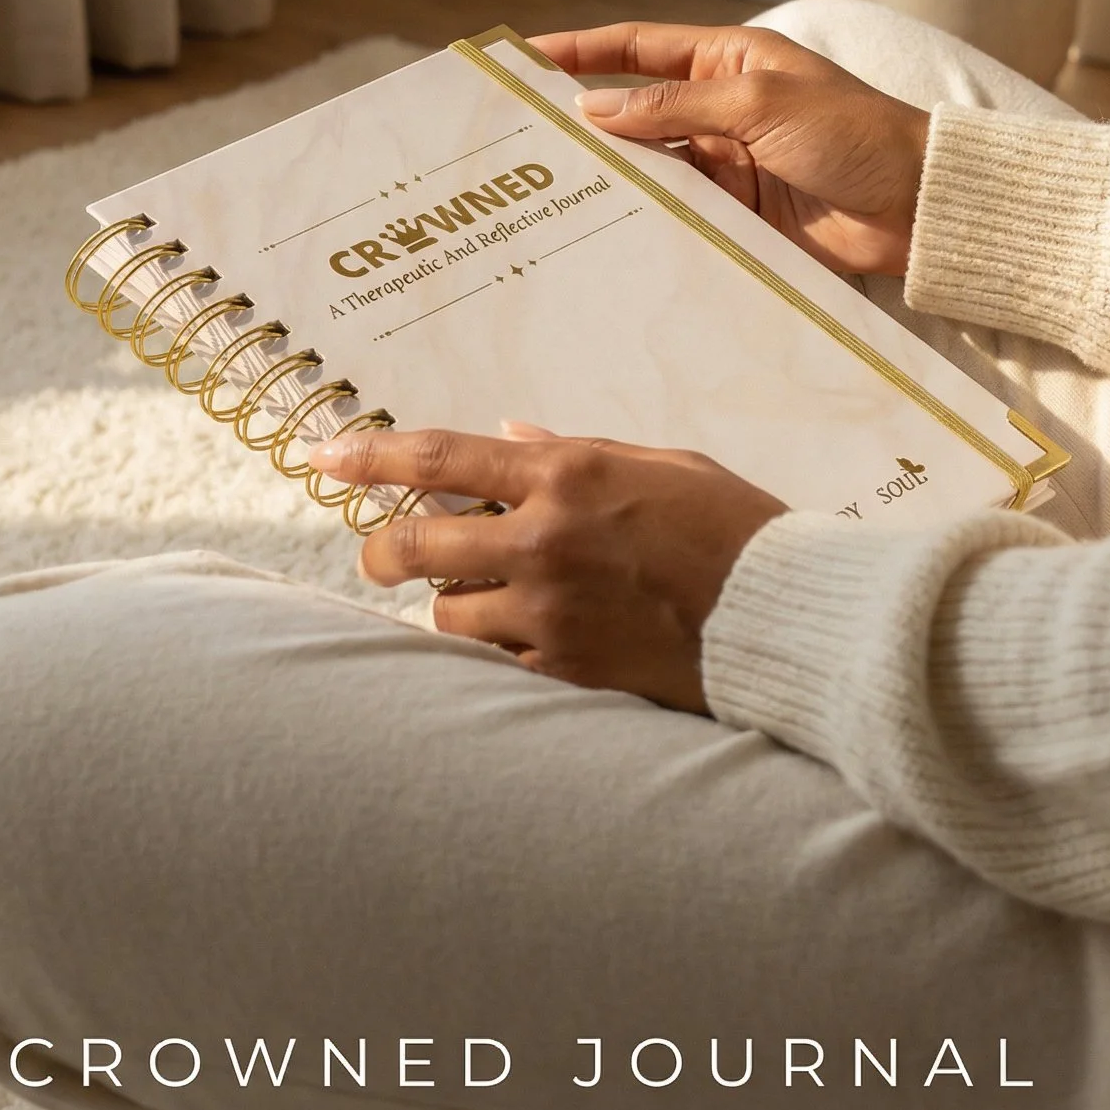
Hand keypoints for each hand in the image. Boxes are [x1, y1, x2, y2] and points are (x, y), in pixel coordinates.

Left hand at [312, 423, 785, 711]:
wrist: (786, 616)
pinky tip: (536, 640)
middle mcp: (545, 540)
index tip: (323, 455)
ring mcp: (551, 613)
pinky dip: (501, 652)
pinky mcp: (568, 674)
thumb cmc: (733, 527)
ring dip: (455, 604)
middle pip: (414, 544)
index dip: (369, 456)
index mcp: (566, 474)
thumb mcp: (658, 463)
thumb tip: (508, 436)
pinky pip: (498, 665)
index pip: (439, 456)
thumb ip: (572, 452)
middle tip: (381, 554)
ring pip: (449, 614)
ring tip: (495, 598)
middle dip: (381, 550)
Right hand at [530, 20, 929, 277]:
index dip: (580, 51)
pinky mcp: (741, 214)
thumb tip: (595, 107)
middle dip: (583, 124)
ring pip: (652, 169)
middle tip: (521, 141)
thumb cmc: (854, 134)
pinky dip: (648, 221)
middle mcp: (722, 108)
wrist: (920, 207)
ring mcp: (729, 163)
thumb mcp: (759, 105)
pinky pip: (681, 214)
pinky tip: (607, 232)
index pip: (638, 49)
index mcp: (730, 60)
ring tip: (549, 194)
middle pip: (635, 113)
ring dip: (612, 179)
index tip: (524, 57)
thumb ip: (674, 108)